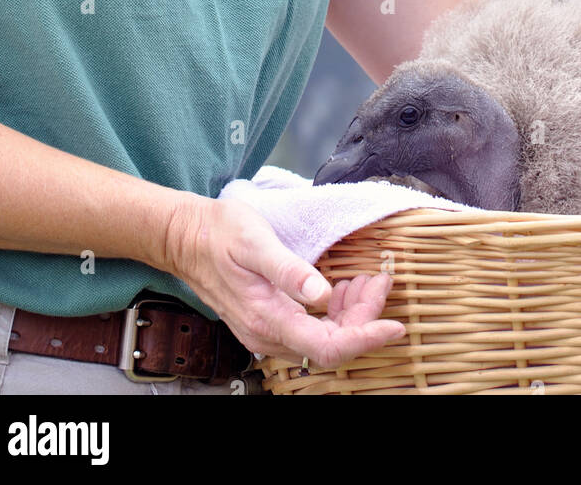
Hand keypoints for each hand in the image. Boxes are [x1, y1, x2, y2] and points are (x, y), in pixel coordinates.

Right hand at [162, 194, 406, 369]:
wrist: (186, 239)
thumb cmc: (219, 234)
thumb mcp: (255, 242)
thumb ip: (289, 270)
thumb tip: (321, 294)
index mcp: (269, 318)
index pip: (328, 347)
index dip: (365, 339)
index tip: (394, 326)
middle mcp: (269, 334)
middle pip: (332, 344)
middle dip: (364, 317)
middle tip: (379, 280)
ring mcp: (268, 331)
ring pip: (324, 338)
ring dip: (351, 314)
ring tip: (364, 280)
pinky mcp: (269, 322)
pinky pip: (311, 329)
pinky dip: (334, 312)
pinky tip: (341, 288)